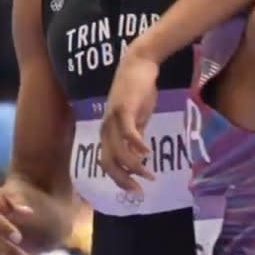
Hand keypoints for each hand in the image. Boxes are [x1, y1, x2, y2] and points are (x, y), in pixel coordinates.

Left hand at [100, 48, 157, 194]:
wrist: (139, 64)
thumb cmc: (138, 90)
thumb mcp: (137, 118)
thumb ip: (135, 136)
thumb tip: (139, 156)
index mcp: (107, 132)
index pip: (107, 163)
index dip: (119, 179)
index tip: (135, 191)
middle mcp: (106, 128)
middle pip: (108, 163)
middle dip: (123, 180)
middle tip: (139, 191)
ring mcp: (113, 119)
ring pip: (118, 152)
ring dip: (134, 166)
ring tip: (149, 174)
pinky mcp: (124, 109)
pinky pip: (128, 133)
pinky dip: (137, 145)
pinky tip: (148, 152)